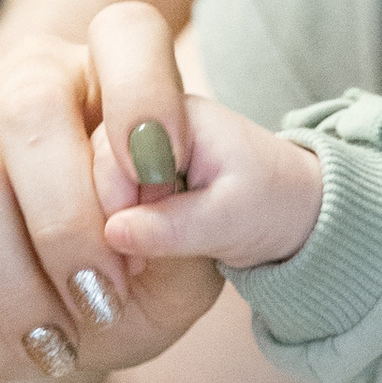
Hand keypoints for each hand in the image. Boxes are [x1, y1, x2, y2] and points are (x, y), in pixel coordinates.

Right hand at [0, 5, 226, 382]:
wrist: (33, 339)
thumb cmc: (120, 291)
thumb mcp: (180, 276)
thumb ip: (190, 232)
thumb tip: (134, 218)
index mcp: (114, 78)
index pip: (128, 33)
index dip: (144, 95)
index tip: (158, 176)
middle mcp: (30, 72)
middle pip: (37, 107)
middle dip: (71, 225)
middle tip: (99, 303)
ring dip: (11, 274)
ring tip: (46, 335)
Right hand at [98, 93, 320, 274]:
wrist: (295, 207)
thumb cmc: (271, 203)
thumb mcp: (231, 219)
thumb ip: (176, 226)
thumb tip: (114, 234)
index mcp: (174, 113)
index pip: (113, 154)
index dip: (112, 208)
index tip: (132, 260)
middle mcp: (145, 120)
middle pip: (89, 166)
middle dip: (103, 221)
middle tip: (132, 269)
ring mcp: (134, 145)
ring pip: (86, 185)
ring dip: (102, 229)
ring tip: (134, 267)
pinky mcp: (131, 171)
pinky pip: (98, 198)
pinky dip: (108, 229)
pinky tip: (129, 257)